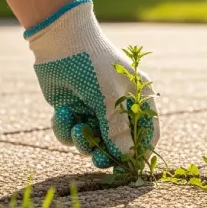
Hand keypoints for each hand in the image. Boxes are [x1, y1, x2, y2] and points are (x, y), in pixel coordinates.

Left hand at [26, 0, 159, 169]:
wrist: (60, 40)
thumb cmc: (94, 63)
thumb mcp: (108, 97)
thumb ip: (117, 129)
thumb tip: (127, 157)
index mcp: (140, 100)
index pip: (147, 133)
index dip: (140, 152)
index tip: (129, 167)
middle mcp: (120, 107)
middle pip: (119, 143)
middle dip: (108, 152)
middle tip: (99, 160)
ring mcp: (96, 110)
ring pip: (94, 141)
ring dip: (83, 139)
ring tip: (76, 126)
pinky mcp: (74, 110)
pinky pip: (72, 133)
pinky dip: (65, 129)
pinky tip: (61, 113)